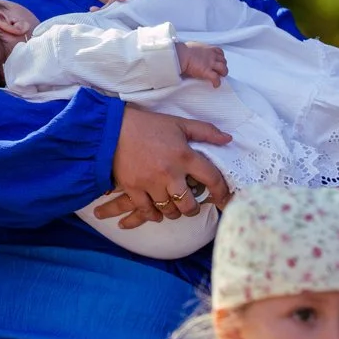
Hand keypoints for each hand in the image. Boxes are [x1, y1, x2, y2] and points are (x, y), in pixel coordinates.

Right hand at [93, 108, 231, 227]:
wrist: (111, 128)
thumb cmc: (147, 125)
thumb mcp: (178, 123)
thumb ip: (205, 131)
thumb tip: (228, 139)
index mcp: (184, 156)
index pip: (212, 178)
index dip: (222, 192)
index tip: (223, 200)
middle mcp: (170, 173)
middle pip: (189, 204)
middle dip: (193, 209)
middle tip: (191, 205)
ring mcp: (150, 183)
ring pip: (169, 210)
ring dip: (174, 211)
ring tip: (174, 207)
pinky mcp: (133, 188)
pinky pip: (147, 211)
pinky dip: (154, 215)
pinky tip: (157, 213)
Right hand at [176, 42, 227, 84]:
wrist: (180, 54)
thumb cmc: (183, 50)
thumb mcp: (193, 46)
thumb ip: (197, 50)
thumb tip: (194, 52)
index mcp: (208, 48)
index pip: (219, 52)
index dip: (220, 57)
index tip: (218, 61)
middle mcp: (211, 55)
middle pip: (223, 61)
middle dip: (223, 65)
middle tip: (220, 70)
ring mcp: (210, 63)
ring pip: (223, 69)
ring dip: (223, 73)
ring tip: (220, 77)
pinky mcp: (206, 71)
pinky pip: (216, 78)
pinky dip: (217, 82)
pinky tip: (215, 85)